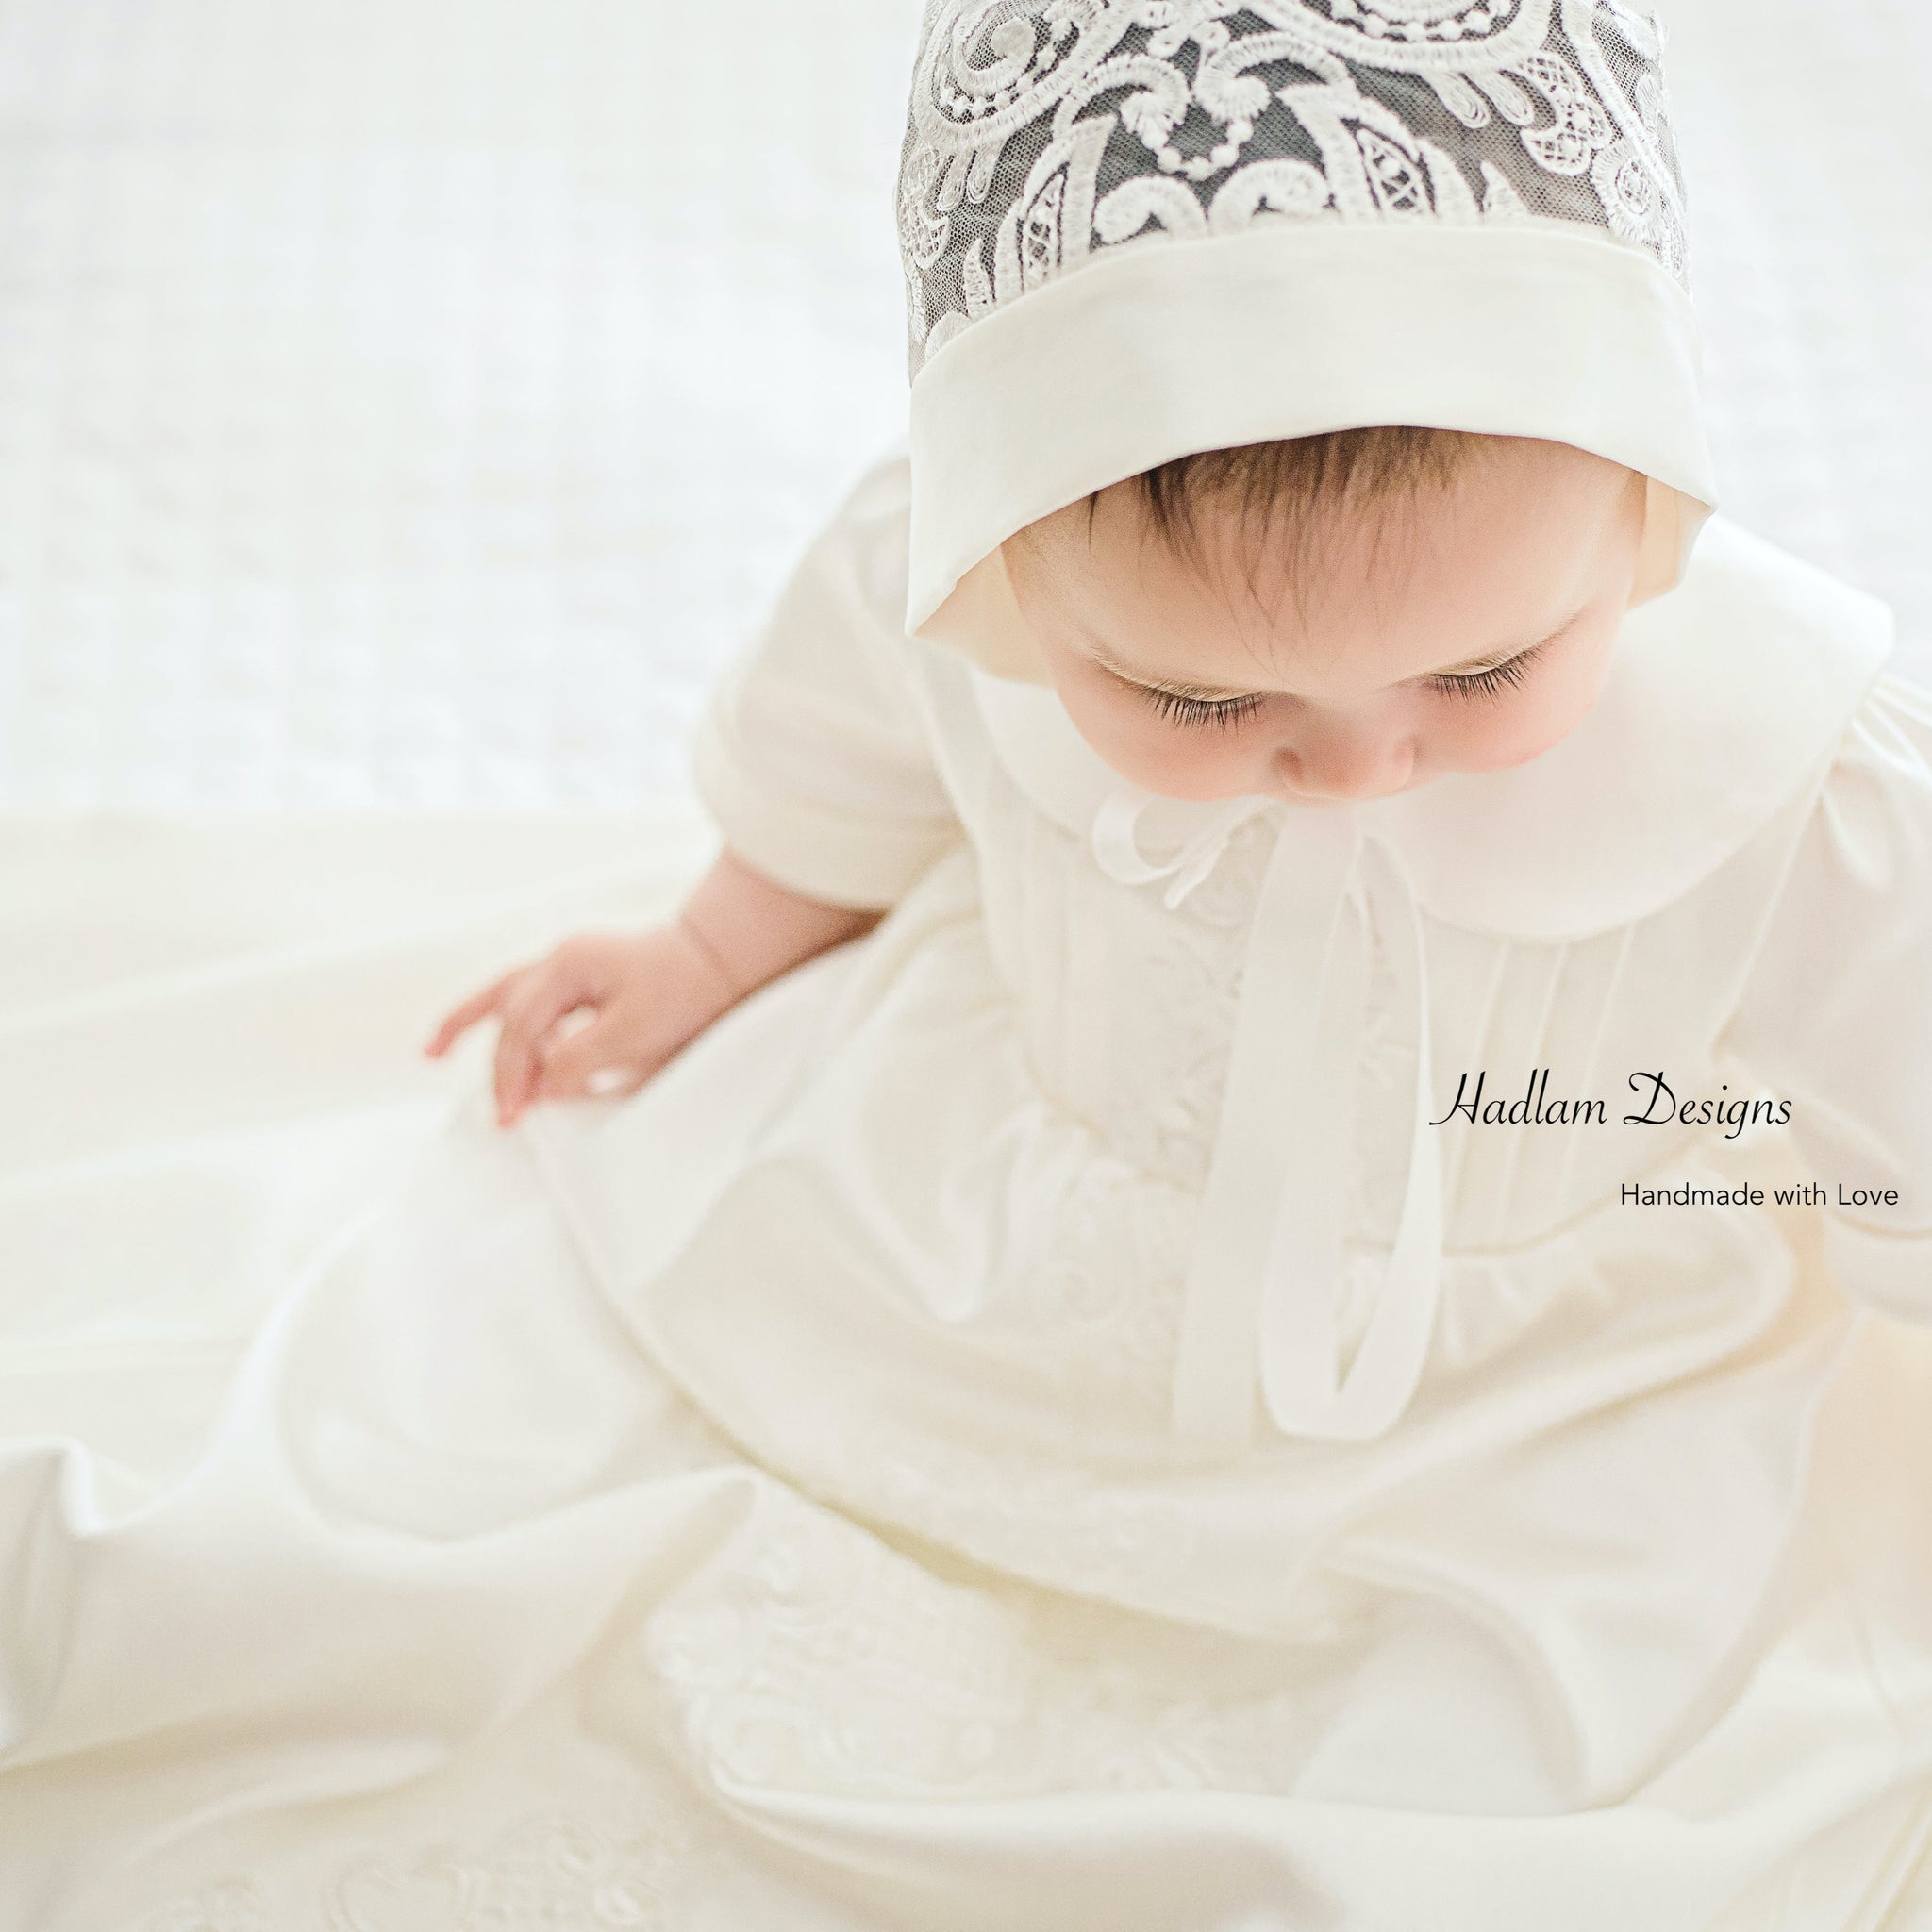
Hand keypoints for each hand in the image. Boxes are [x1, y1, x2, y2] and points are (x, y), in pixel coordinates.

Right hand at [421, 923, 746, 1127]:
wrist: (727, 957)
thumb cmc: (689, 989)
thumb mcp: (638, 1032)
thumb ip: (582, 1057)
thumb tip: (543, 1085)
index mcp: (568, 965)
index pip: (522, 1026)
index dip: (514, 1074)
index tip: (515, 1115)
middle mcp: (562, 960)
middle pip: (502, 1007)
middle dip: (496, 1063)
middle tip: (499, 1115)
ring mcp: (572, 967)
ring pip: (507, 994)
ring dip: (472, 1021)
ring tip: (433, 1050)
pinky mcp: (586, 980)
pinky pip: (533, 1000)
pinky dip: (510, 1022)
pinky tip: (506, 1047)